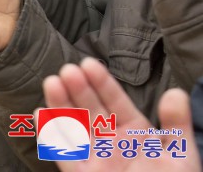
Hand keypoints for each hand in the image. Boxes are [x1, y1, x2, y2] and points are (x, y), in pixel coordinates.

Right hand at [44, 58, 199, 171]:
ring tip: (51, 83)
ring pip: (73, 126)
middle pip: (90, 110)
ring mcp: (94, 158)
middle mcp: (110, 142)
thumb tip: (176, 92)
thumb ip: (177, 126)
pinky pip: (64, 153)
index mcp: (134, 134)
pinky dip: (50, 134)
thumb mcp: (181, 159)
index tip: (89, 64)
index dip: (102, 83)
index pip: (116, 102)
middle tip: (68, 70)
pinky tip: (41, 114)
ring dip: (61, 105)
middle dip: (79, 89)